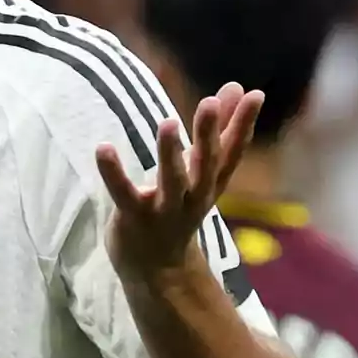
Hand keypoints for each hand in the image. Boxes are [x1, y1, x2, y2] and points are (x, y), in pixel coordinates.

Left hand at [96, 82, 262, 277]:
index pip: (232, 151)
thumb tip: (238, 87)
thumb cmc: (180, 208)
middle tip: (209, 103)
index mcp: (211, 183)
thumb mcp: (204, 172)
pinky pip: (123, 193)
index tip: (255, 95)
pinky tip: (103, 148)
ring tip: (169, 123)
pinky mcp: (134, 218)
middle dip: (209, 135)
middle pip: (206, 165)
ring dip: (171, 154)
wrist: (158, 270)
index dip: (243, 124)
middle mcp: (194, 197)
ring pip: (172, 182)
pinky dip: (113, 172)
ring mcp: (165, 210)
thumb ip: (219, 131)